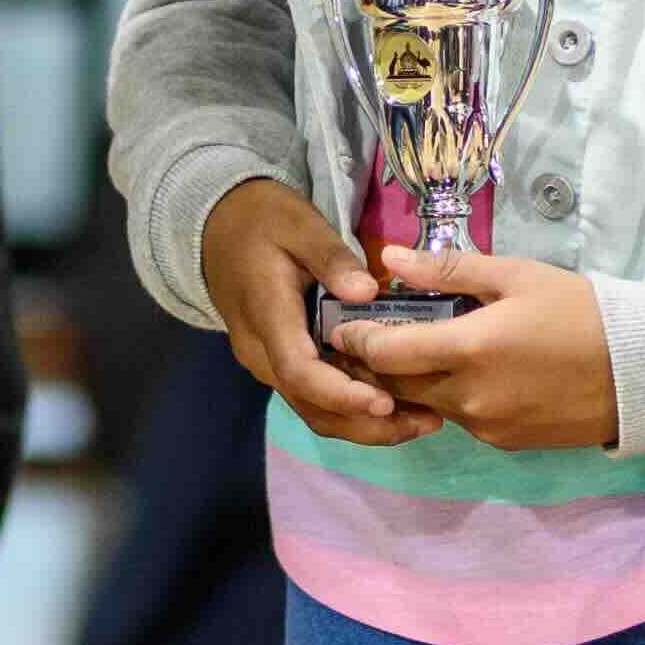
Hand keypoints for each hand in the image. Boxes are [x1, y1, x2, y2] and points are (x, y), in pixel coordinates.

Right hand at [200, 178, 436, 444]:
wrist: (219, 227)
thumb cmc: (262, 221)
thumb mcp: (299, 224)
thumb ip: (331, 258)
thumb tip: (368, 292)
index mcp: (266, 317)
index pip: (300, 372)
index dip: (342, 394)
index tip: (387, 403)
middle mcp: (262, 353)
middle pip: (310, 405)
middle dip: (365, 423)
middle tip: (425, 422)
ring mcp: (268, 362)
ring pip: (313, 409)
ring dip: (363, 424)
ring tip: (421, 421)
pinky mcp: (280, 362)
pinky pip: (314, 396)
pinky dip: (352, 408)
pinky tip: (396, 404)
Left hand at [348, 244, 623, 453]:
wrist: (640, 370)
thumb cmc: (580, 310)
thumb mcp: (516, 275)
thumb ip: (448, 270)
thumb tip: (389, 259)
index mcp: (470, 349)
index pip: (386, 354)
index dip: (358, 339)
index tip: (346, 324)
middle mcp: (470, 397)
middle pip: (396, 386)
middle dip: (377, 364)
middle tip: (370, 337)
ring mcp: (486, 427)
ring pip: (426, 404)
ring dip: (415, 381)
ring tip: (419, 350)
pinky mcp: (503, 443)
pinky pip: (459, 419)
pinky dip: (451, 397)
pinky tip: (467, 373)